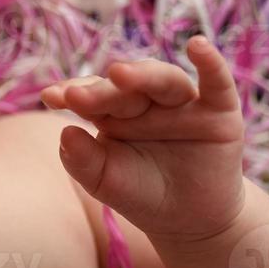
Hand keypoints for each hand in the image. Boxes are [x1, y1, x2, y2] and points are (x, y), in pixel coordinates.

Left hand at [40, 35, 246, 240]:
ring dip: (142, 75)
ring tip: (119, 74)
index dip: (73, 92)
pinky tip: (198, 46)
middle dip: (101, 90)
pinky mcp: (219, 110)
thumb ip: (83, 160)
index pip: (92, 94)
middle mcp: (147, 100)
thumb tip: (64, 133)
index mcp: (114, 111)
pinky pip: (216, 82)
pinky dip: (210, 62)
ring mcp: (183, 102)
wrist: (190, 221)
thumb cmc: (141, 194)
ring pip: (162, 80)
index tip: (50, 96)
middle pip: (124, 87)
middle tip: (76, 96)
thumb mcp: (105, 181)